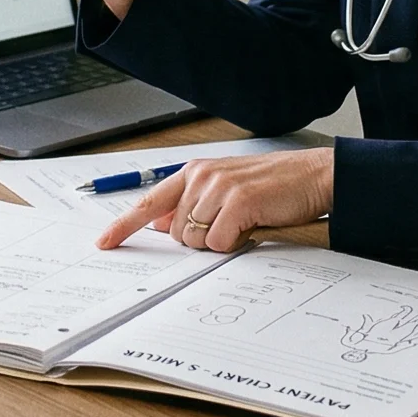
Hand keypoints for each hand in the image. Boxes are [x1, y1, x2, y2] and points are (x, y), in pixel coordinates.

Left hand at [95, 149, 333, 253]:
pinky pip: (219, 244)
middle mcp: (201, 175)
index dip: (124, 225)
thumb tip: (163, 224)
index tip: (105, 242)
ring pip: (196, 240)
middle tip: (232, 226)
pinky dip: (236, 244)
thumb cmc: (273, 186)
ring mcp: (218, 187)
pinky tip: (253, 226)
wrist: (312, 176)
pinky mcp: (238, 201)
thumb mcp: (226, 189)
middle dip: (201, 240)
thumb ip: (193, 203)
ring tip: (245, 223)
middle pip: (177, 232)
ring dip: (220, 242)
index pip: (149, 201)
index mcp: (194, 171)